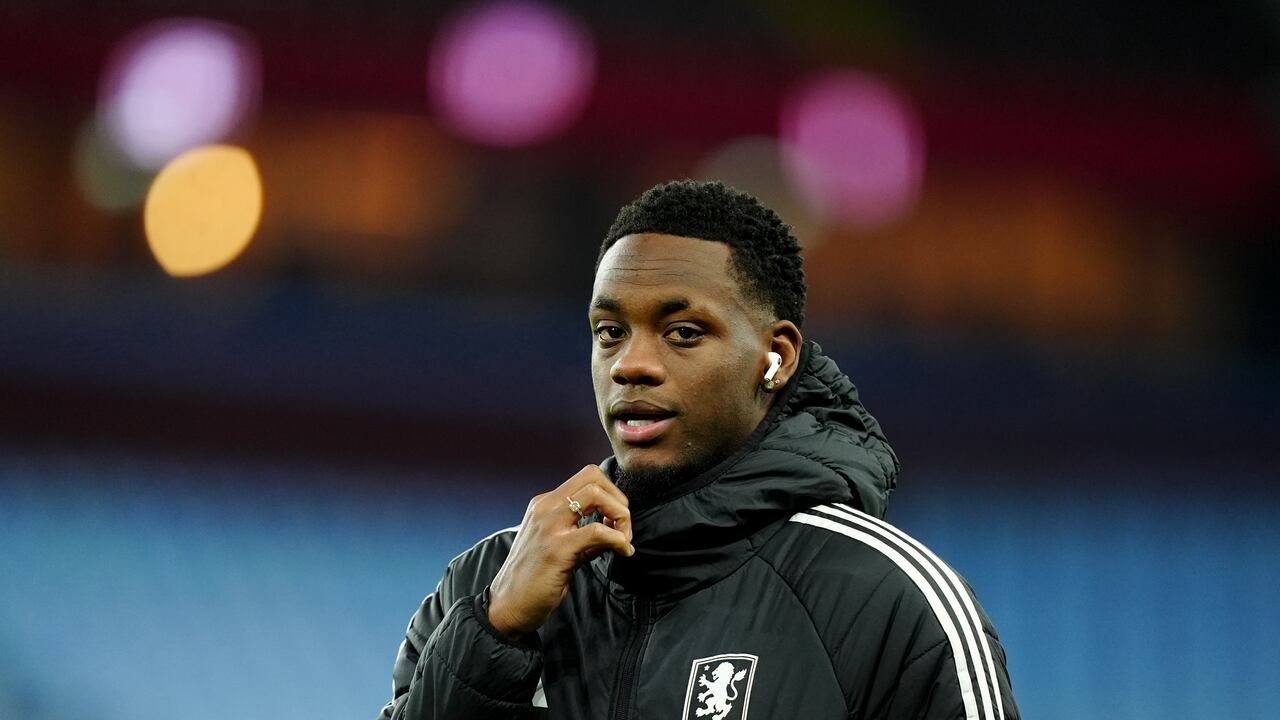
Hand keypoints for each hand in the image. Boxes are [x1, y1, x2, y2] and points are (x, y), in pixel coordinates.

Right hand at [487, 465, 633, 636]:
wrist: (508, 605)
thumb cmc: (535, 579)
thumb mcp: (562, 546)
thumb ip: (587, 534)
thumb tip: (618, 529)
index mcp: (545, 504)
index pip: (587, 477)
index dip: (611, 493)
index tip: (616, 520)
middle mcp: (545, 508)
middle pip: (593, 477)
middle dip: (618, 500)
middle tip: (624, 528)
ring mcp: (549, 526)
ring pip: (596, 495)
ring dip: (620, 515)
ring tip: (623, 540)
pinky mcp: (557, 548)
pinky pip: (597, 531)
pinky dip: (618, 539)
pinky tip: (623, 551)